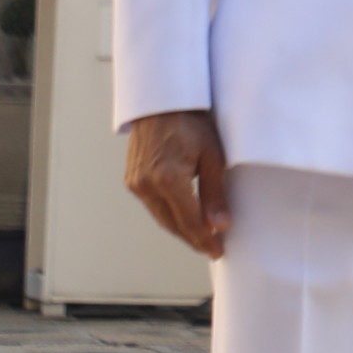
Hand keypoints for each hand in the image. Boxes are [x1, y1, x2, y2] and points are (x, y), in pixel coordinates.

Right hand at [123, 110, 231, 257]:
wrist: (163, 101)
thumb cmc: (191, 121)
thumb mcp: (212, 155)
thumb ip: (215, 193)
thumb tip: (221, 226)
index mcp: (168, 179)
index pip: (189, 222)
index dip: (205, 240)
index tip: (218, 251)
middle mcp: (147, 185)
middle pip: (173, 225)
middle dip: (193, 239)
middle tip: (213, 248)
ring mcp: (136, 183)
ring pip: (161, 218)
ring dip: (180, 229)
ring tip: (201, 237)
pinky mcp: (132, 180)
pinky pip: (152, 206)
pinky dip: (168, 215)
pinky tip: (182, 219)